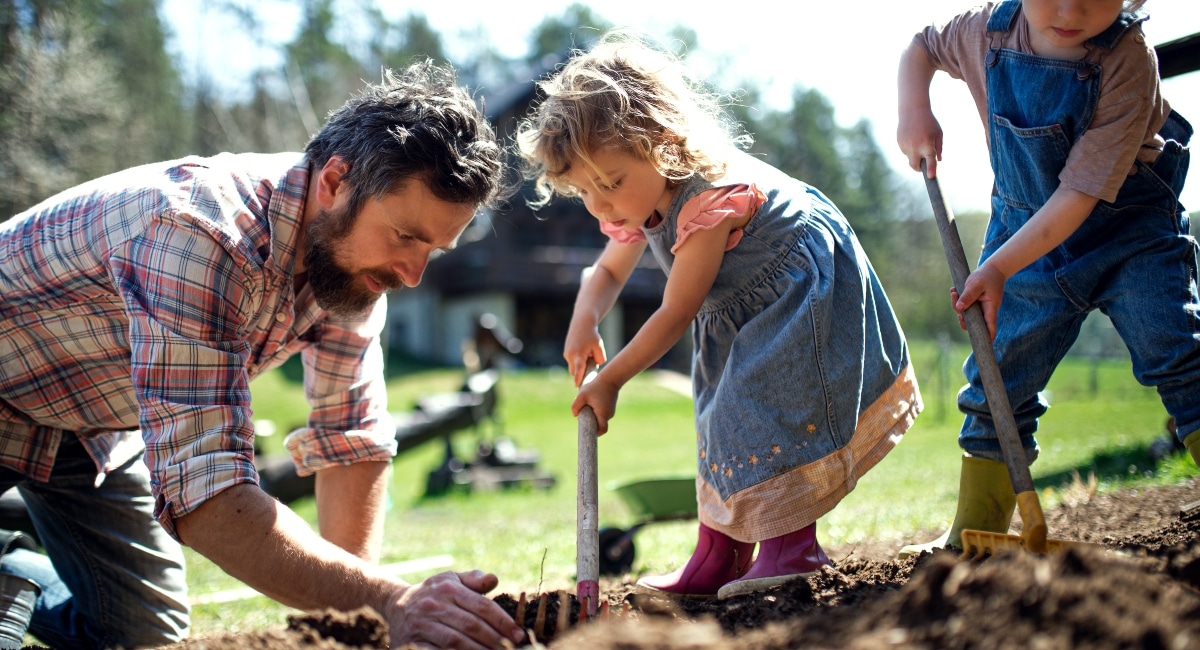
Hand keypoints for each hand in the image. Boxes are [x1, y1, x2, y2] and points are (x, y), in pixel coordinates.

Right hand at [383, 570, 523, 649]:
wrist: (395, 603)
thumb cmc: (433, 592)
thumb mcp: (451, 579)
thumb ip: (473, 579)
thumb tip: (494, 579)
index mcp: (448, 588)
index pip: (482, 606)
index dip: (502, 621)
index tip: (518, 634)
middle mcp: (434, 604)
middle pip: (471, 625)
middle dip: (495, 639)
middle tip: (511, 649)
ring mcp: (421, 623)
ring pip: (456, 641)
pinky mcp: (411, 641)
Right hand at [563, 322, 606, 387]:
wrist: (582, 323)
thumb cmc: (592, 335)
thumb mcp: (599, 346)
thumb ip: (599, 359)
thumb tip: (595, 367)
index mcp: (579, 353)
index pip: (578, 368)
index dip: (578, 377)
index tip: (577, 385)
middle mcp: (570, 355)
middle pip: (575, 372)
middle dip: (581, 372)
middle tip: (591, 364)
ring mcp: (567, 354)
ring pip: (573, 367)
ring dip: (580, 366)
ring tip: (588, 354)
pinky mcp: (566, 353)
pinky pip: (572, 362)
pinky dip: (578, 361)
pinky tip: (584, 352)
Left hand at [571, 373, 618, 434]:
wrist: (610, 378)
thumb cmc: (595, 386)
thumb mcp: (582, 395)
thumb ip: (575, 406)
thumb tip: (575, 415)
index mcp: (603, 414)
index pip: (601, 430)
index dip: (595, 433)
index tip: (587, 431)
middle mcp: (609, 414)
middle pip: (599, 425)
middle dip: (591, 422)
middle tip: (583, 414)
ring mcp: (611, 411)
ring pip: (600, 419)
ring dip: (593, 415)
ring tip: (588, 404)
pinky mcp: (610, 407)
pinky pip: (602, 413)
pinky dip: (596, 411)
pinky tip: (592, 401)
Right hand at [897, 109, 942, 177]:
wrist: (912, 110)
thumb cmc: (929, 122)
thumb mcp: (938, 133)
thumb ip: (939, 148)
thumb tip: (939, 160)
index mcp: (927, 144)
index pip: (930, 160)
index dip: (931, 169)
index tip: (931, 176)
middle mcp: (915, 147)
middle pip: (915, 166)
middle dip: (919, 168)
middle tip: (923, 165)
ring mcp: (906, 146)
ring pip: (910, 158)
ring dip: (915, 155)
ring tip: (918, 140)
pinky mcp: (899, 143)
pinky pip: (906, 151)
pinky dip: (910, 149)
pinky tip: (912, 138)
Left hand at [951, 263, 1006, 340]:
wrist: (991, 269)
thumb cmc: (986, 276)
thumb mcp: (976, 284)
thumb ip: (968, 296)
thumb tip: (959, 309)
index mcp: (991, 307)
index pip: (990, 325)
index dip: (988, 336)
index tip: (984, 345)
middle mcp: (986, 310)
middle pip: (975, 323)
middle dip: (963, 320)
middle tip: (957, 314)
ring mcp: (980, 308)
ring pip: (966, 315)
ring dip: (957, 306)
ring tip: (954, 292)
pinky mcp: (974, 304)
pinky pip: (964, 307)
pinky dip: (957, 300)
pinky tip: (953, 290)